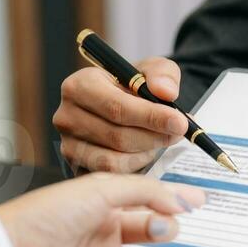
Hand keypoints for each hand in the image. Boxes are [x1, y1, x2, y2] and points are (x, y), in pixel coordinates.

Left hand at [0, 174, 205, 246]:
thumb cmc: (48, 214)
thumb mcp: (101, 188)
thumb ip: (146, 191)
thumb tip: (181, 200)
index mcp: (106, 204)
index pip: (150, 200)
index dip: (175, 201)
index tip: (199, 203)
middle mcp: (106, 232)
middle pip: (153, 232)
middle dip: (165, 230)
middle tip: (159, 229)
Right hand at [54, 57, 190, 173]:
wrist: (119, 104)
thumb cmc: (132, 86)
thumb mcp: (151, 69)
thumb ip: (163, 74)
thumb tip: (166, 92)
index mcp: (79, 86)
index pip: (116, 107)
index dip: (151, 117)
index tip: (180, 123)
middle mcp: (67, 116)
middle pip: (117, 137)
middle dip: (154, 137)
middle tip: (178, 133)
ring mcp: (69, 145)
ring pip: (114, 161)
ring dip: (145, 154)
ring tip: (160, 141)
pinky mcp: (76, 167)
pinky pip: (110, 176)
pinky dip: (134, 169)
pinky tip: (147, 155)